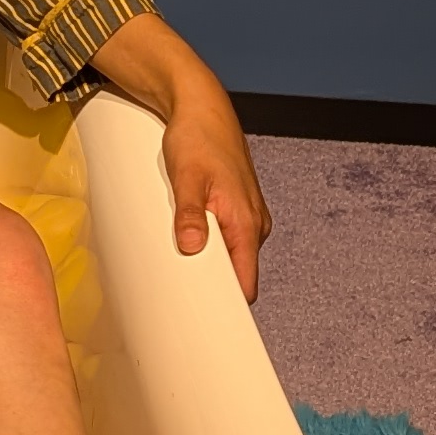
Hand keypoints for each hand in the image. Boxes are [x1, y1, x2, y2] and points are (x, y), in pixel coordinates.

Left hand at [161, 71, 269, 298]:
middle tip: (183, 298)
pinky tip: (189, 243)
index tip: (211, 325)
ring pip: (232, 257)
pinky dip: (211, 247)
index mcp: (246, 223)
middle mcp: (254, 224)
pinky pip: (228, 241)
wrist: (203, 109)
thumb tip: (192, 247)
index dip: (230, 307)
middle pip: (238, 275)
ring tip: (181, 268)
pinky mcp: (239, 210)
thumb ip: (189, 215)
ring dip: (210, 263)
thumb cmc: (196, 139)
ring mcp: (249, 218)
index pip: (246, 283)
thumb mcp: (186, 177)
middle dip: (214, 287)